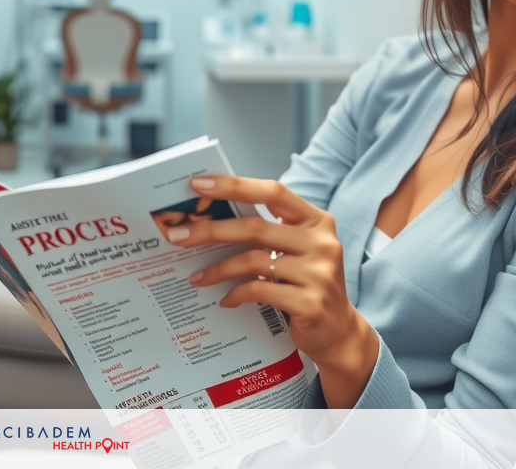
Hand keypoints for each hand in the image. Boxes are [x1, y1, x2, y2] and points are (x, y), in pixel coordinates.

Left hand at [168, 175, 379, 408]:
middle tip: (177, 235)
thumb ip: (267, 231)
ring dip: (218, 269)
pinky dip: (236, 294)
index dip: (234, 186)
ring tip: (195, 277)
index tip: (198, 185)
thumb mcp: (296, 250)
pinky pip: (260, 290)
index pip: (272, 192)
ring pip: (253, 261)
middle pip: (255, 228)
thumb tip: (210, 217)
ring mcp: (320, 273)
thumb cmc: (306, 283)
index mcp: (316, 220)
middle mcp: (322, 242)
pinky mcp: (310, 303)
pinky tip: (225, 300)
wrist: (338, 331)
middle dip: (210, 230)